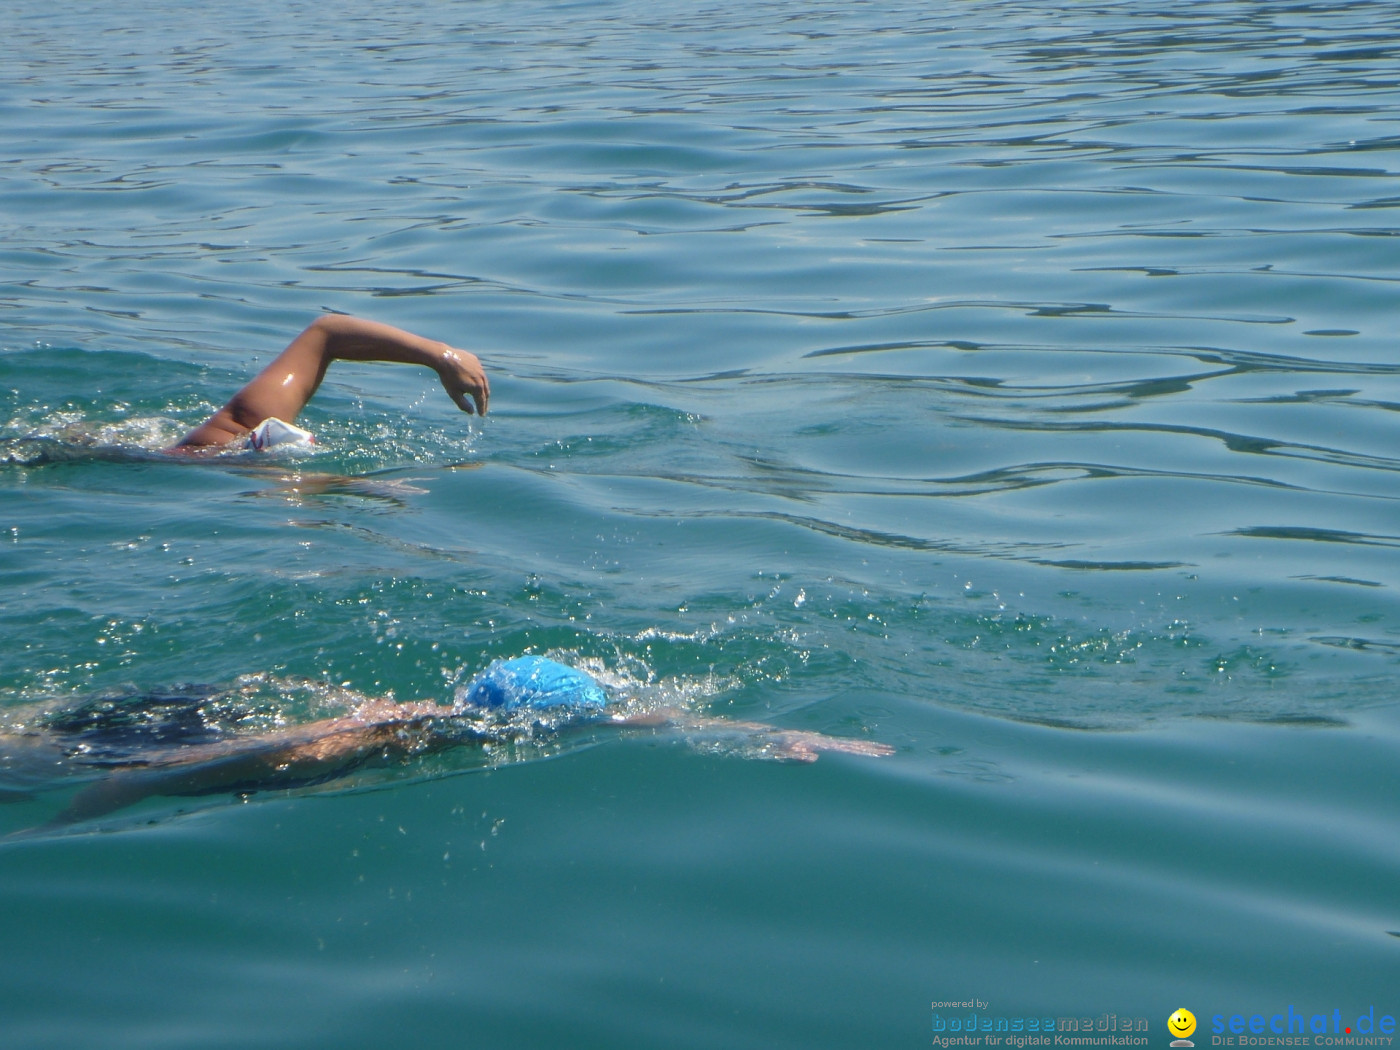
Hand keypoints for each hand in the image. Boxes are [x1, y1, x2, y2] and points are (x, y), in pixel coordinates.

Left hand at [436, 347, 489, 415]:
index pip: (482, 401)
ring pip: (484, 381)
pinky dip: (478, 378)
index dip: (482, 409)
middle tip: (483, 407)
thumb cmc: (448, 377)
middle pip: (486, 392)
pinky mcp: (476, 361)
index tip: (481, 415)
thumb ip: (463, 404)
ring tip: (480, 395)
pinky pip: (479, 372)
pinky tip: (474, 380)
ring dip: (483, 389)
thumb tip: (472, 412)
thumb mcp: (454, 394)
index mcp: (477, 387)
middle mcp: (482, 378)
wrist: (444, 357)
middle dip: (484, 401)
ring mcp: (480, 368)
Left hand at [763, 730, 894, 762]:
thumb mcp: (774, 754)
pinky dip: (846, 748)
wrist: (753, 735)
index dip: (863, 749)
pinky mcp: (808, 743)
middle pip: (847, 744)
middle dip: (868, 747)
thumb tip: (813, 756)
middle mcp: (816, 740)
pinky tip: (851, 750)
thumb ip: (791, 756)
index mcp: (813, 742)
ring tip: (877, 750)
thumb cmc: (763, 747)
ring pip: (841, 744)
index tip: (884, 751)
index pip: (845, 747)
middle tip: (890, 751)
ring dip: (859, 747)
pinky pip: (832, 747)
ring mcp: (813, 741)